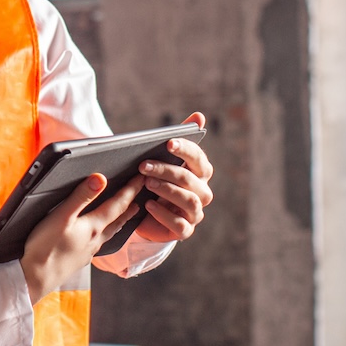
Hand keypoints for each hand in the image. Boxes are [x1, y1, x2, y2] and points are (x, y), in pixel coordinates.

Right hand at [19, 173, 144, 302]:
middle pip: (118, 220)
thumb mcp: (62, 216)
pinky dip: (105, 234)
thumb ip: (81, 197)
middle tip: (140, 197)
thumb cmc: (46, 247)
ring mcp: (88, 251)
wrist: (36, 278)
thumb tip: (100, 179)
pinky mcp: (80, 259)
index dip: (130, 190)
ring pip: (110, 232)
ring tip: (126, 216)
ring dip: (120, 221)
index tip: (141, 179)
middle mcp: (95, 239)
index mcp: (93, 226)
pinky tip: (99, 236)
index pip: (118, 205)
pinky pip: (99, 243)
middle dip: (129, 206)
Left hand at [133, 111, 214, 243]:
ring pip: (188, 200)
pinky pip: (179, 224)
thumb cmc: (156, 180)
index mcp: (200, 172)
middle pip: (189, 179)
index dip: (185, 150)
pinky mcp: (185, 230)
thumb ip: (179, 139)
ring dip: (166, 190)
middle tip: (143, 165)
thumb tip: (199, 116)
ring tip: (146, 183)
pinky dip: (163, 214)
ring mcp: (195, 212)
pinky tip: (148, 205)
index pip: (198, 158)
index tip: (168, 143)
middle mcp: (202, 191)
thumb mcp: (161, 160)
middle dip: (166, 170)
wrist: (145, 214)